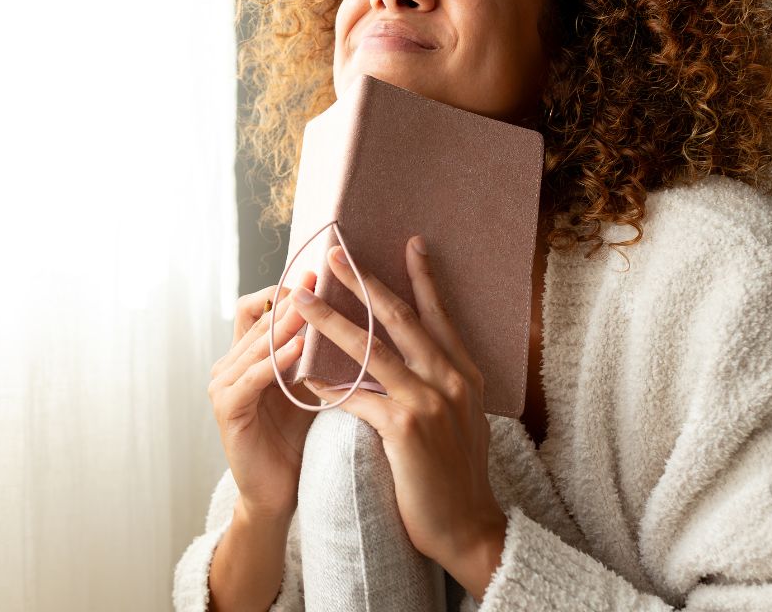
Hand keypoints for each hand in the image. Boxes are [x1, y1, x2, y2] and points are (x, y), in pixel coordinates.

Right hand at [208, 271, 324, 519]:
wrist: (282, 492)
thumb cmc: (301, 437)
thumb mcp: (311, 384)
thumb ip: (316, 350)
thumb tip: (350, 310)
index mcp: (248, 354)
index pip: (260, 306)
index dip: (286, 288)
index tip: (320, 273)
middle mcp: (229, 363)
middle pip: (258, 318)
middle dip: (291, 299)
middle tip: (319, 278)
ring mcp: (223, 385)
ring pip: (255, 343)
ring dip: (285, 325)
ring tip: (313, 308)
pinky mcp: (227, 409)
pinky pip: (251, 377)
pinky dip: (275, 361)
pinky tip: (300, 350)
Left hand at [292, 237, 507, 579]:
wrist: (469, 528)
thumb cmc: (456, 476)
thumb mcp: (459, 418)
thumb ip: (439, 384)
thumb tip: (413, 359)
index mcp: (465, 373)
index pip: (439, 315)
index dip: (423, 278)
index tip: (410, 243)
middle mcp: (451, 379)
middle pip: (400, 319)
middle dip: (364, 283)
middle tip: (335, 255)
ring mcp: (430, 401)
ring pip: (371, 349)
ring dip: (332, 320)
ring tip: (303, 300)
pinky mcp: (407, 428)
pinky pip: (357, 397)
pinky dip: (328, 385)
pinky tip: (303, 374)